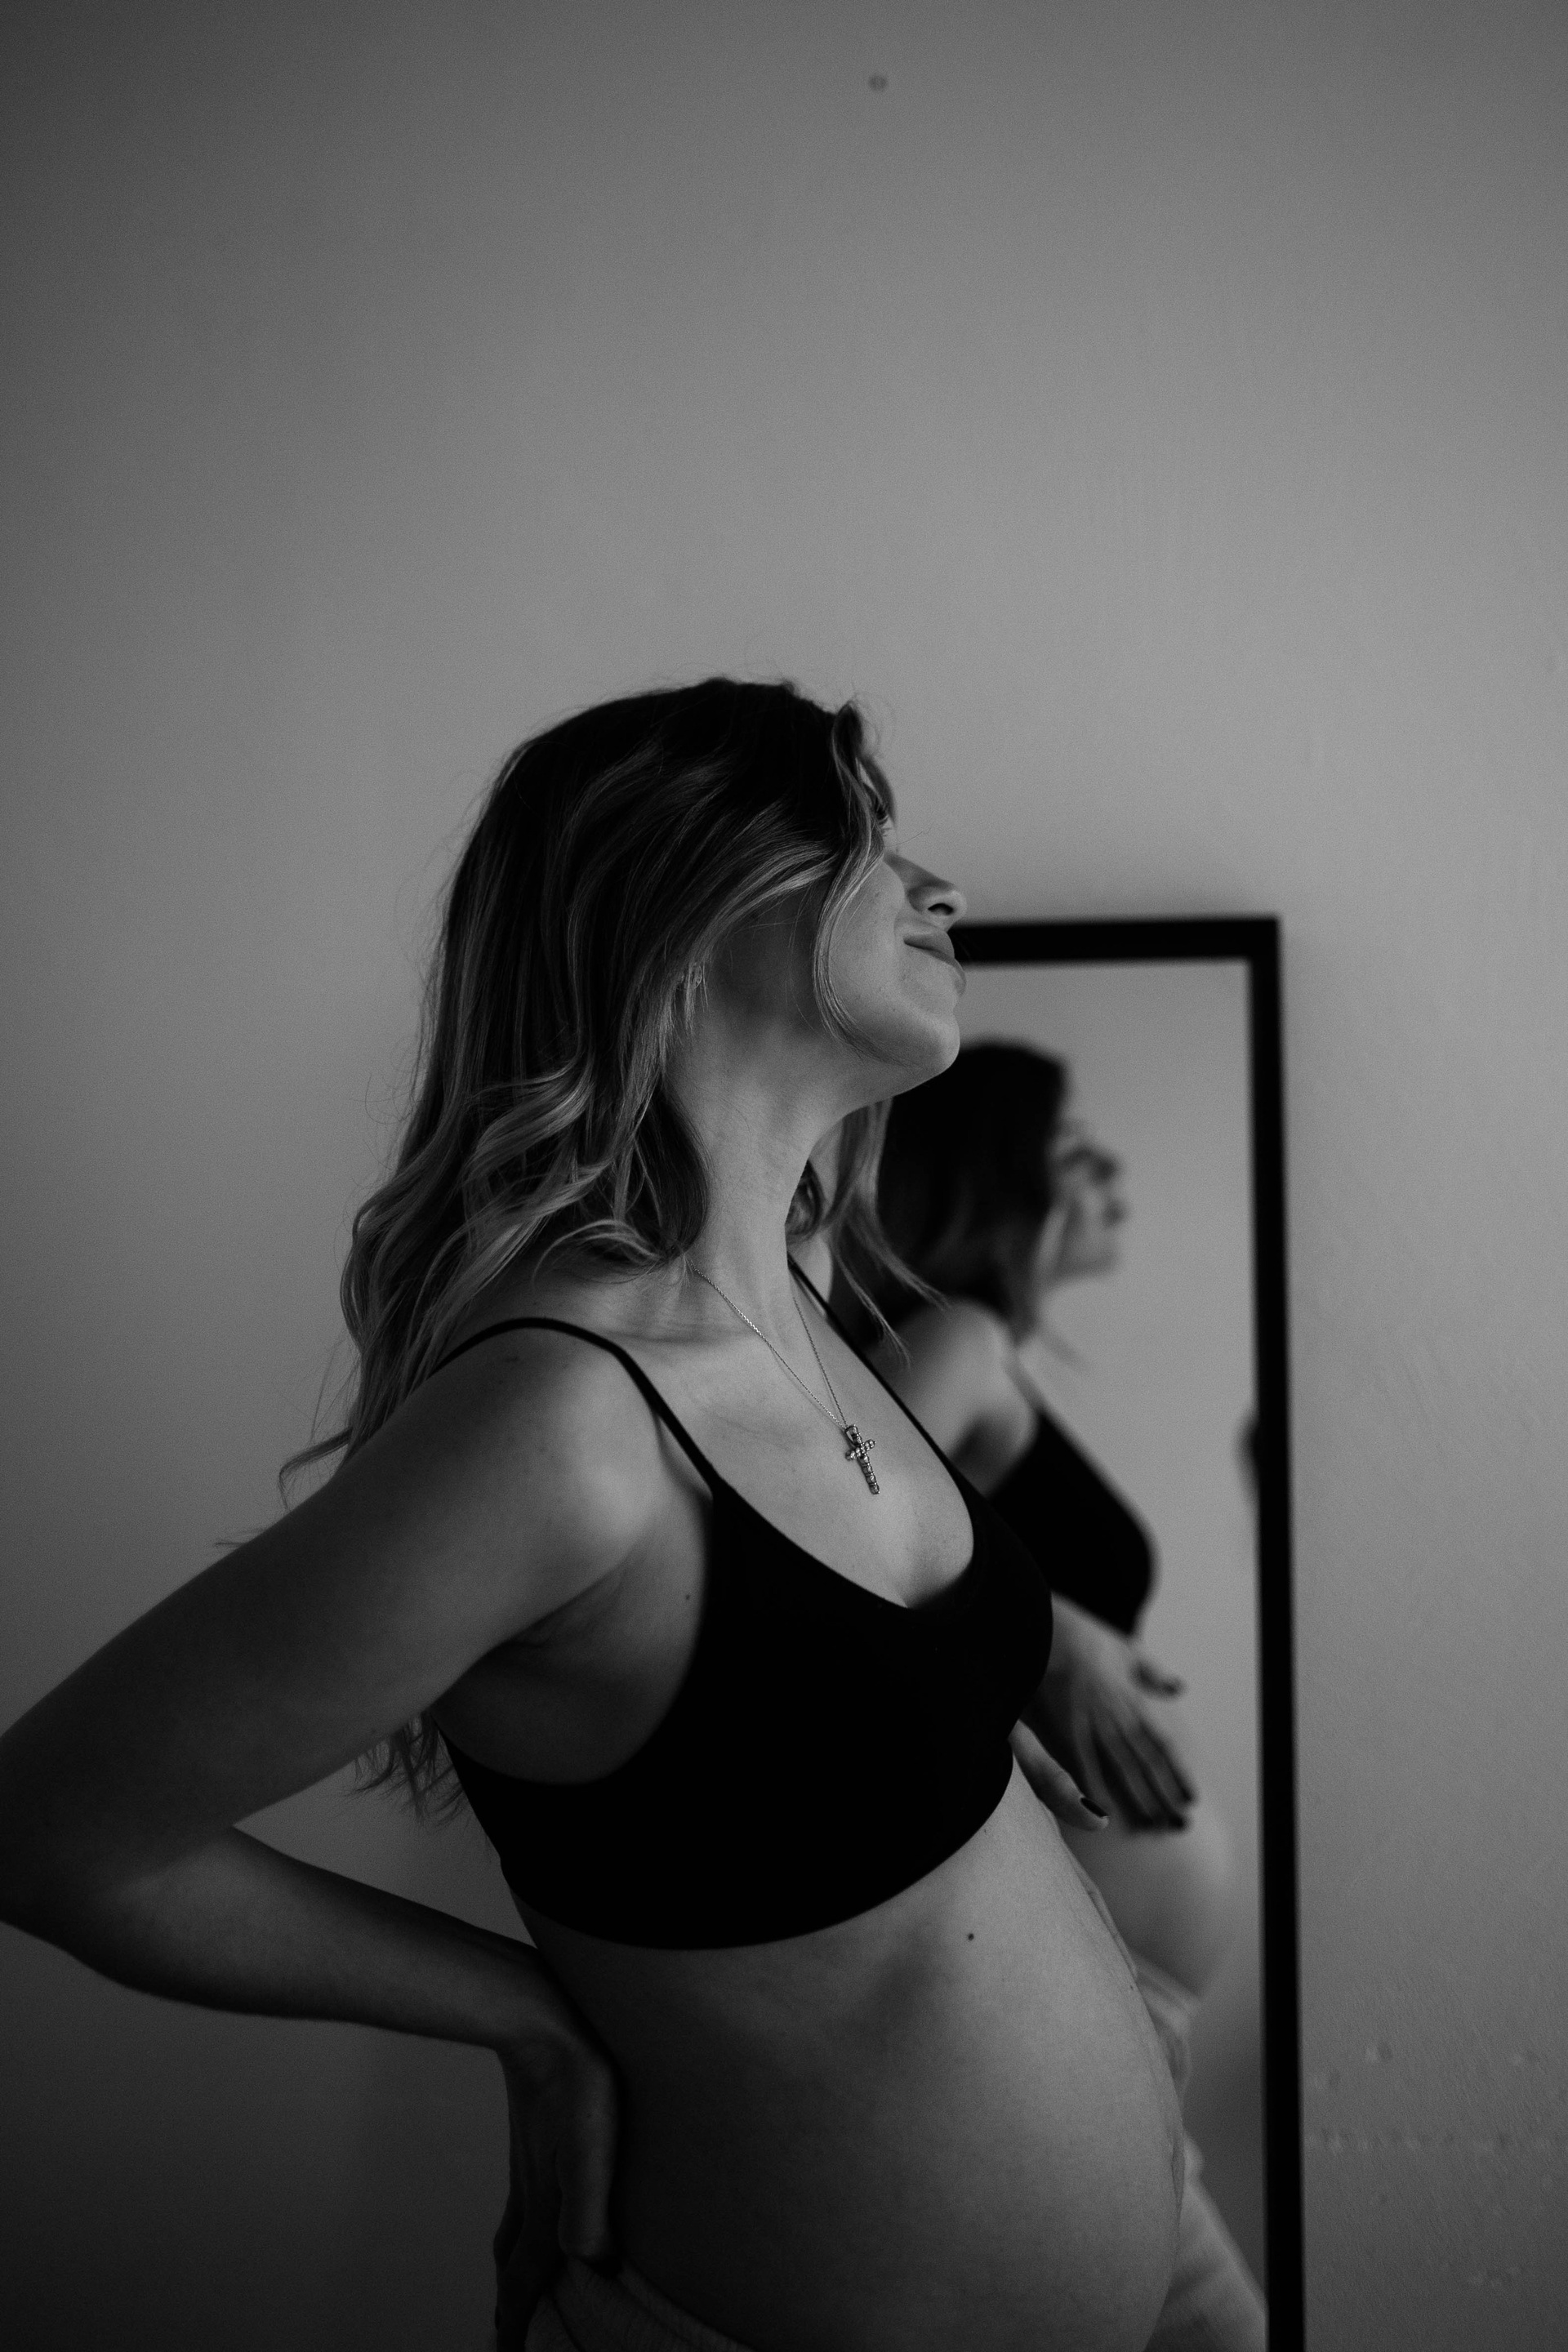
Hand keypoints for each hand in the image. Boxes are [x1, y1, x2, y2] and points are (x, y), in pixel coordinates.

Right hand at [492, 2023, 618, 2347]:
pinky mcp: (537, 2139)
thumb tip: (594, 2265)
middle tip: (506, 2335)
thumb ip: (586, 2212)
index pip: (525, 2284)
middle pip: (514, 2267)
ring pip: (514, 2233)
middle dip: (511, 2305)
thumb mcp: (589, 2151)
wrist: (543, 2021)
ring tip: (515, 2284)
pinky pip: (522, 2198)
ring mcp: (529, 2167)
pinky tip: (538, 2201)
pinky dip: (521, 2225)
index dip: (519, 2327)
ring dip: (514, 2268)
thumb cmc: (577, 2082)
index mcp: (543, 2210)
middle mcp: (531, 2195)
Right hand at [1026, 1597, 1195, 1829]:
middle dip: (1163, 1795)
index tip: (1191, 1797)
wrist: (1045, 1622)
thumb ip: (1150, 1671)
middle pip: (1146, 1762)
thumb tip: (1179, 1687)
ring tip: (1153, 1827)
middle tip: (1178, 1826)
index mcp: (1131, 1697)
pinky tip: (1103, 1811)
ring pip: (1121, 1766)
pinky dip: (1094, 1785)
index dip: (1177, 1772)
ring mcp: (1091, 1718)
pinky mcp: (1063, 1722)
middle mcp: (1117, 1712)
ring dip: (1139, 1798)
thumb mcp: (1126, 1646)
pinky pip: (1082, 1760)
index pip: (1162, 1743)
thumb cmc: (1082, 1633)